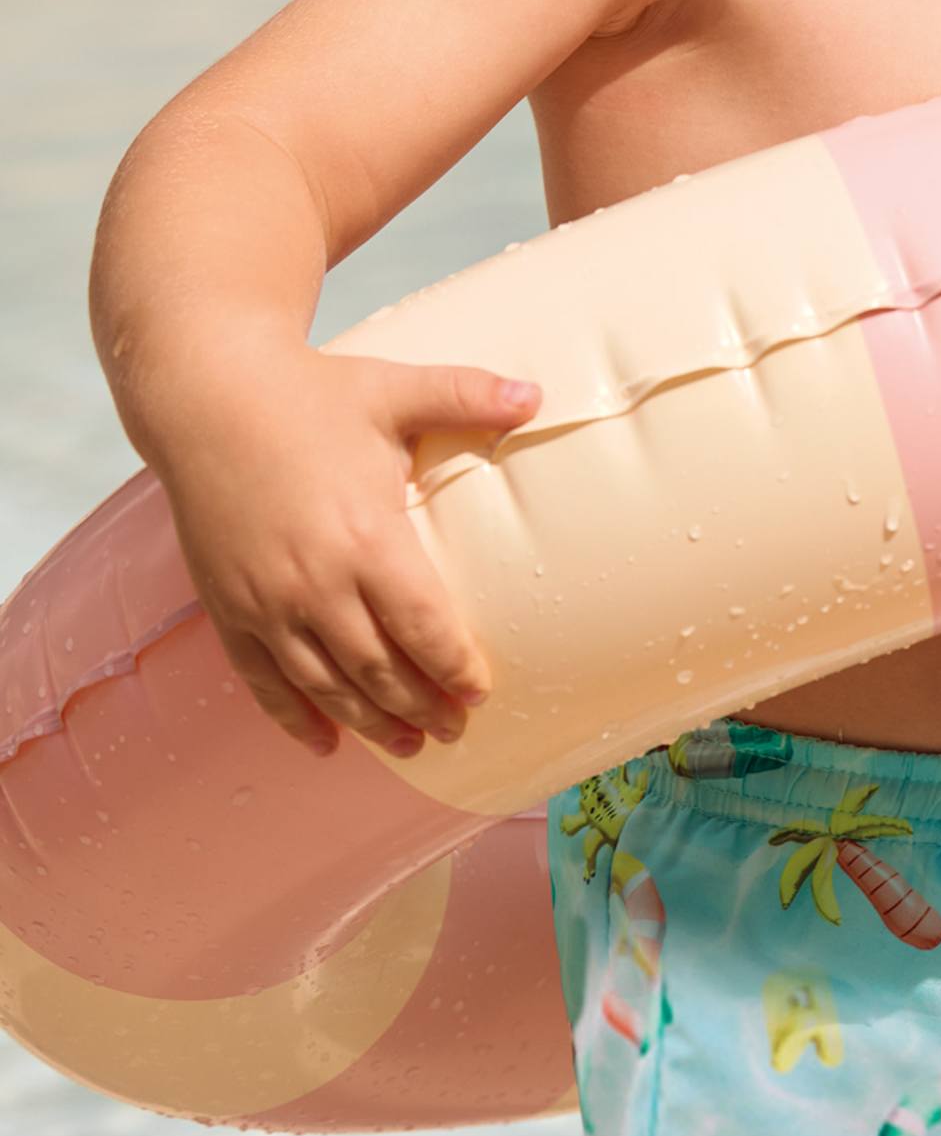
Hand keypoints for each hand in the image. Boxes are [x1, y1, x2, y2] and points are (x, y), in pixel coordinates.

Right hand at [155, 348, 542, 759]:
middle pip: (378, 669)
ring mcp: (266, 602)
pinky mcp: (228, 607)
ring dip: (369, 723)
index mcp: (365, 536)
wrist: (206, 397)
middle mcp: (314, 583)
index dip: (454, 666)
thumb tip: (538, 392)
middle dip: (421, 706)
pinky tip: (325, 743)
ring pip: (324, 685)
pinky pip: (262, 680)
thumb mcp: (394, 390)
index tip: (481, 692)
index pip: (422, 625)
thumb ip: (468, 395)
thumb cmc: (308, 394)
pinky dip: (293, 718)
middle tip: (455, 729)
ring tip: (408, 745)